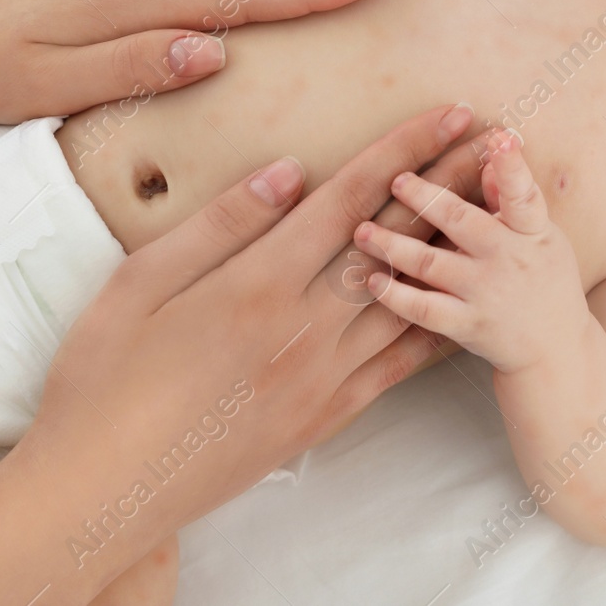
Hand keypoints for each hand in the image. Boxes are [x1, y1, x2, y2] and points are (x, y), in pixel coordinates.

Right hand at [6, 103, 488, 591]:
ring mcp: (322, 376)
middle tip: (502, 146)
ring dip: (457, 248)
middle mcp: (305, 327)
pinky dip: (436, 328)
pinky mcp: (325, 417)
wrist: (104, 490)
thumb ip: (220, 223)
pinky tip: (463, 306)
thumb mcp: (140, 283)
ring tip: (497, 212)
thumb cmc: (103, 381)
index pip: (351, 197)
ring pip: (410, 297)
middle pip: (398, 240)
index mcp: (259, 282)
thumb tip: (288, 169)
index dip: (406, 150)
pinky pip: (397, 366)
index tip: (450, 115)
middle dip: (453, 187)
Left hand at [354, 129, 592, 374]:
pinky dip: (395, 295)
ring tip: (363, 230)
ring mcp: (487, 294)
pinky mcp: (468, 326)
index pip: (524, 195)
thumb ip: (509, 199)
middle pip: (463, 222)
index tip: (499, 138)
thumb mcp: (540, 236)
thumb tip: (487, 159)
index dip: (513, 167)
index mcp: (533, 232)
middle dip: (427, 198)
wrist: (555, 351)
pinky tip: (371, 279)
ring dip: (394, 245)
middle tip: (396, 179)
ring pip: (432, 264)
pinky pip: (425, 309)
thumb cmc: (544, 280)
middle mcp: (510, 260)